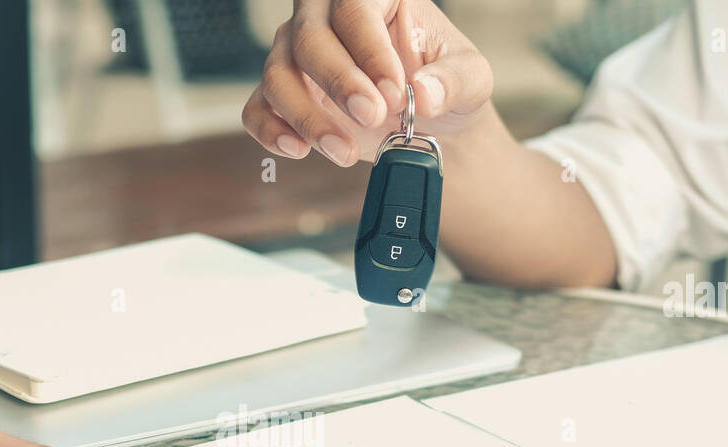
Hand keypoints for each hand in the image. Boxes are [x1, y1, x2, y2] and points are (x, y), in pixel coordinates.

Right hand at [242, 0, 493, 166]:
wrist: (430, 124)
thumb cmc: (445, 88)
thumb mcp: (470, 81)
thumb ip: (453, 82)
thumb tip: (425, 95)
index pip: (355, 7)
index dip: (370, 51)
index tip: (395, 94)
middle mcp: (328, 18)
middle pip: (308, 36)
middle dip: (338, 82)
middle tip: (372, 118)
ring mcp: (299, 56)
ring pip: (278, 74)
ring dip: (307, 117)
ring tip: (346, 151)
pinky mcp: (284, 97)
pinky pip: (257, 108)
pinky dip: (271, 130)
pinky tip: (298, 149)